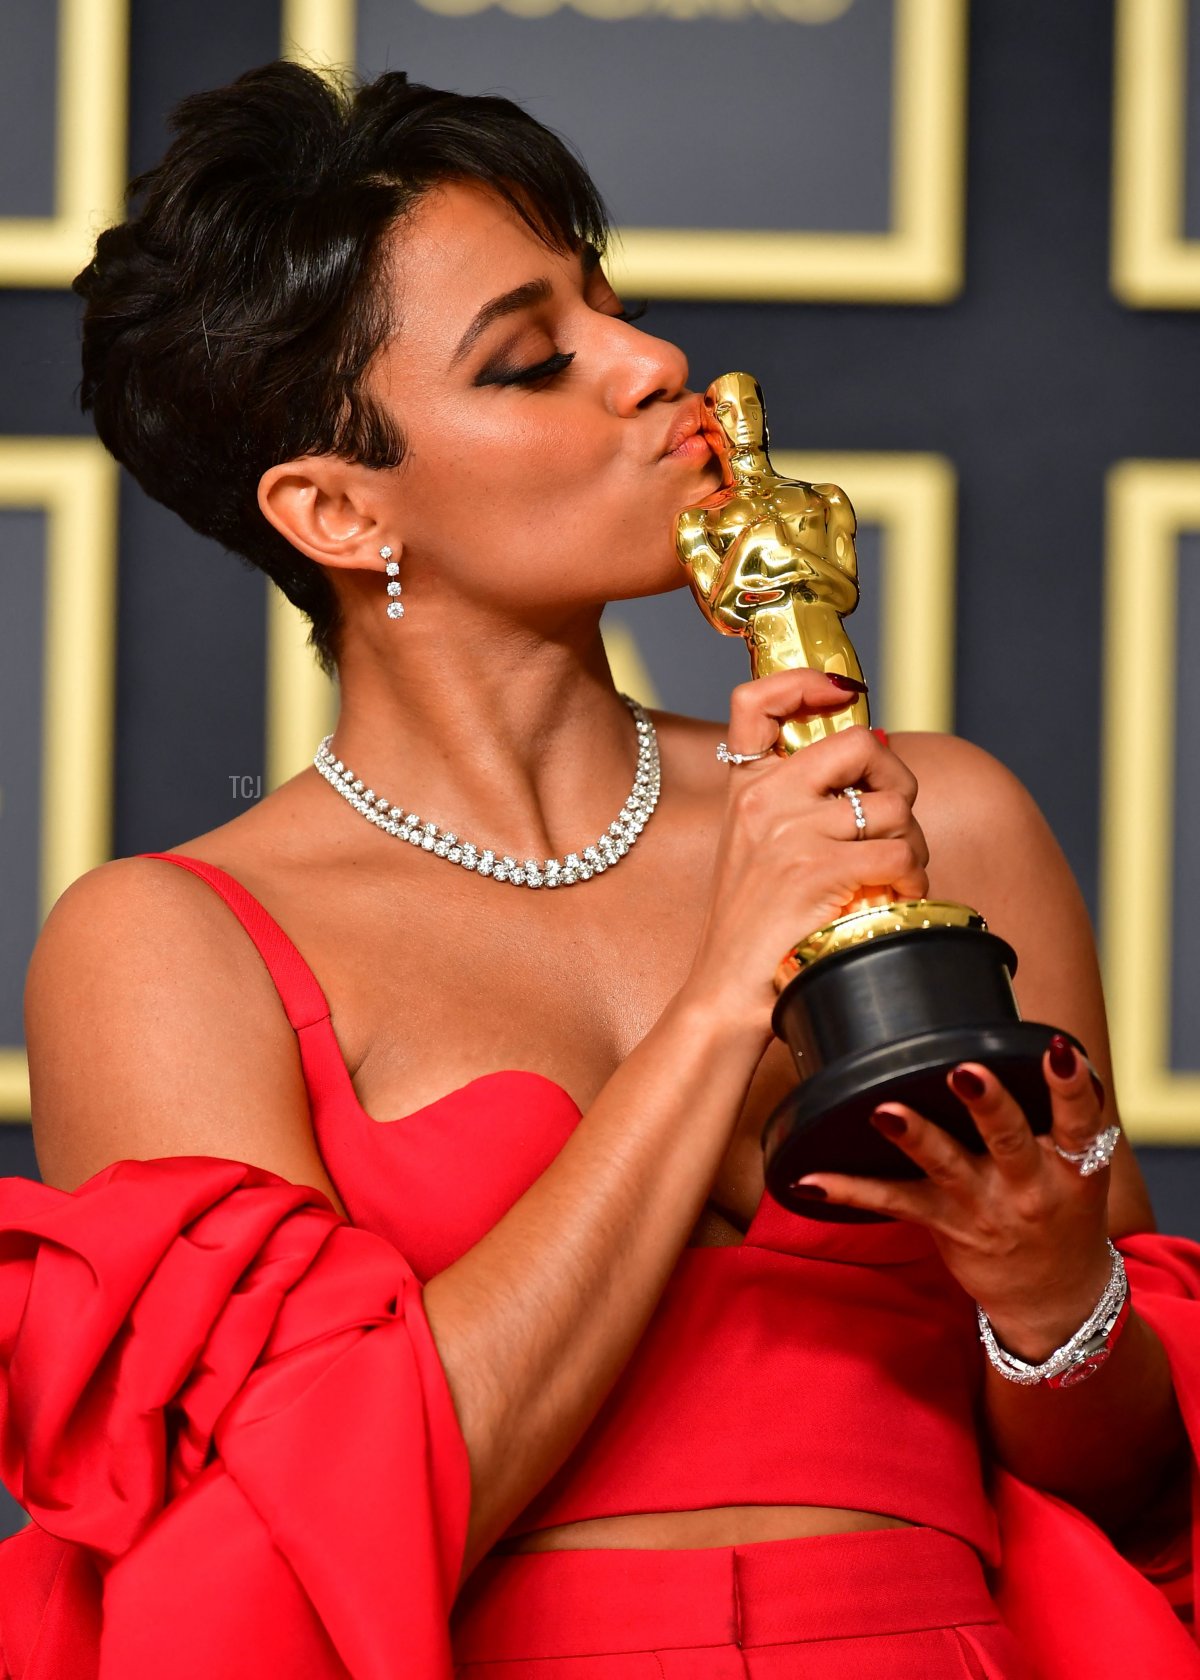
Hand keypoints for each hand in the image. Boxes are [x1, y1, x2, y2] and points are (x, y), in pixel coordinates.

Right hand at [682, 668, 929, 1041]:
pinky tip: (894, 896)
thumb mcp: (754, 844)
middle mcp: (763, 798)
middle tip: (892, 816)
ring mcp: (790, 833)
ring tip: (890, 873)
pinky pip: (900, 853)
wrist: (727, 990)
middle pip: (860, 744)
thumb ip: (798, 797)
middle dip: (896, 778)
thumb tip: (876, 744)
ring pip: (892, 807)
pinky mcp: (819, 871)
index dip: (806, 682)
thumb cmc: (754, 923)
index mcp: (744, 786)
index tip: (843, 693)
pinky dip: (912, 878)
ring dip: (910, 842)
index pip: (756, 701)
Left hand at [792, 1037, 1114, 1359]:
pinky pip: (891, 1202)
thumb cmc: (1063, 1213)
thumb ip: (1057, 1115)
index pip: (1078, 1120)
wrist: (1055, 1299)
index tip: (1057, 1051)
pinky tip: (810, 1180)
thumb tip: (1028, 1041)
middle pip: (1008, 1139)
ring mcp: (983, 1208)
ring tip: (886, 1112)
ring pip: (946, 1167)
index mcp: (1071, 1164)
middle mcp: (1029, 1186)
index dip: (1071, 1084)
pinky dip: (849, 1191)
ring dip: (915, 1137)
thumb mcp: (1079, 1168)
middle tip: (964, 1071)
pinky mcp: (943, 1224)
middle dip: (987, 1104)